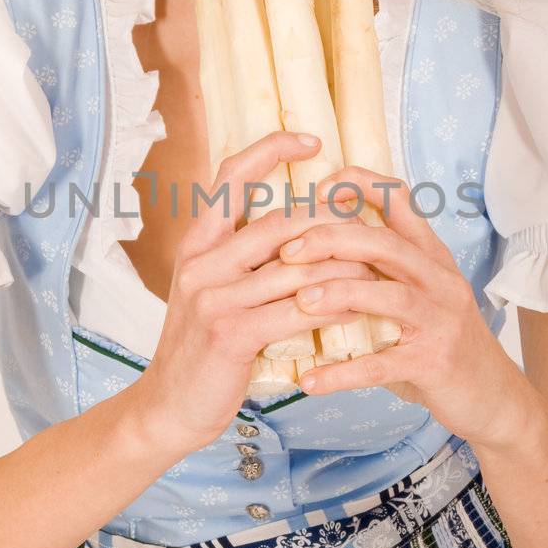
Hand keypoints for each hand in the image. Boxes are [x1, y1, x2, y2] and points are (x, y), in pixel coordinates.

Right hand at [132, 133, 379, 452]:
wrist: (169, 407)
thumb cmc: (202, 349)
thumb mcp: (211, 291)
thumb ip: (241, 259)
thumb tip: (294, 227)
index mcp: (197, 244)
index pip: (230, 177)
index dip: (270, 150)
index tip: (312, 140)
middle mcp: (201, 262)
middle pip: (277, 220)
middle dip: (329, 217)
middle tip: (367, 216)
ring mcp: (213, 297)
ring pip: (294, 266)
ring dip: (343, 265)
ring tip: (378, 265)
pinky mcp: (230, 333)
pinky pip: (295, 310)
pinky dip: (334, 308)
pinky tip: (360, 309)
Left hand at [276, 164, 533, 448]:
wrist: (494, 397)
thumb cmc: (440, 341)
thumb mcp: (419, 293)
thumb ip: (380, 270)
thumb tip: (312, 250)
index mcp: (431, 256)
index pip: (400, 200)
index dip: (358, 185)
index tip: (317, 190)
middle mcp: (439, 281)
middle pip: (385, 244)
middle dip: (332, 240)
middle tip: (288, 251)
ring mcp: (439, 321)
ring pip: (388, 296)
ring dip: (339, 295)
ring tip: (299, 301)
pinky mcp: (434, 364)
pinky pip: (382, 366)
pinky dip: (342, 373)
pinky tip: (310, 381)